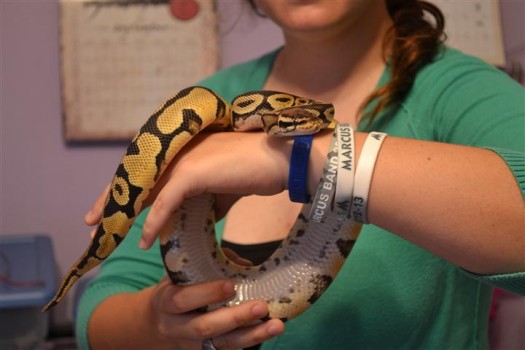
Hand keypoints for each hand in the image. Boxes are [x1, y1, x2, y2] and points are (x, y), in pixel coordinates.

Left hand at [85, 132, 297, 246]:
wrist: (282, 158)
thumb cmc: (257, 170)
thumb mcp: (224, 188)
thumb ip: (204, 201)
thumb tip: (192, 219)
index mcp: (184, 150)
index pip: (147, 171)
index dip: (127, 189)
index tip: (112, 208)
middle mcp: (179, 152)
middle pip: (136, 179)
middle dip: (112, 202)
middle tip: (91, 223)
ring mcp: (184, 160)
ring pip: (144, 191)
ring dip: (123, 215)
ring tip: (105, 236)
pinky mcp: (192, 172)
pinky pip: (165, 202)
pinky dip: (153, 222)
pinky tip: (142, 240)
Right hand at [150, 277, 283, 349]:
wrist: (159, 322)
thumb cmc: (177, 289)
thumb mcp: (183, 273)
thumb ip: (210, 265)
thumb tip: (244, 264)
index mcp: (166, 302)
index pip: (183, 300)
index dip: (207, 293)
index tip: (231, 285)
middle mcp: (177, 327)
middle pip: (205, 327)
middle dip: (235, 317)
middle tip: (261, 306)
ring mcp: (192, 345)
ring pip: (223, 344)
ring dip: (252, 336)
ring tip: (276, 325)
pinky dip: (251, 341)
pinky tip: (269, 332)